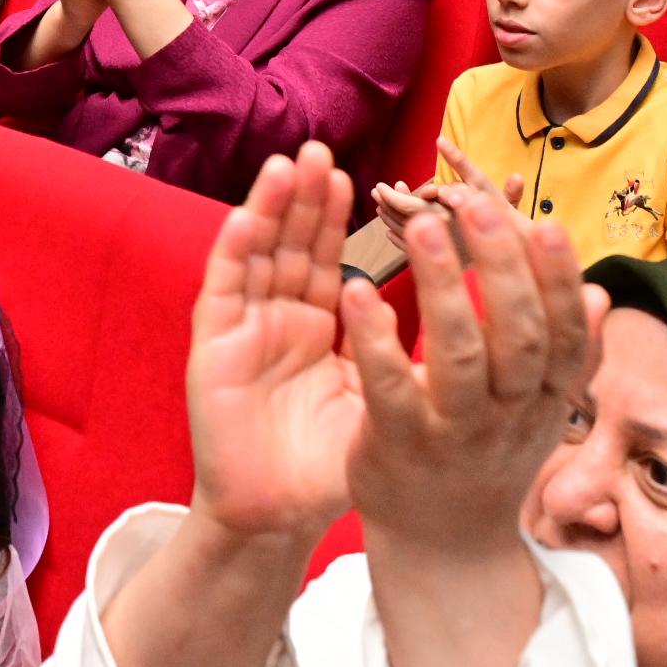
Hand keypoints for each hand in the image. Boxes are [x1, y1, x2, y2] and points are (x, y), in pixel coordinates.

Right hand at [181, 145, 366, 541]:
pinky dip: (234, 253)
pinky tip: (247, 218)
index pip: (328, 258)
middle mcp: (276, 316)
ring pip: (258, 255)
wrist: (274, 518)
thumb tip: (452, 311)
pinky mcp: (213, 348)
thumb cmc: (325, 465)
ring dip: (271, 208)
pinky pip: (225, 292)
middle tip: (323, 147)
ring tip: (290, 164)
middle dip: (306, 196)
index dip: (338, 217)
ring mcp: (243, 328)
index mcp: (315, 326)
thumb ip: (392, 354)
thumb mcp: (374, 400)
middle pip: (292, 244)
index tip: (359, 175)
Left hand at [344, 181, 605, 554]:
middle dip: (504, 270)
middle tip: (479, 208)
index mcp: (546, 398)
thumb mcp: (539, 409)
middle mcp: (509, 415)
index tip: (548, 224)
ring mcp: (455, 432)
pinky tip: (358, 290)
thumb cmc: (490, 454)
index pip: (563, 333)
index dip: (559, 282)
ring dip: (443, 290)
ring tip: (425, 229)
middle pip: (520, 339)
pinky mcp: (399, 444)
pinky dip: (376, 340)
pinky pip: (390, 388)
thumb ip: (569, 355)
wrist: (445, 545)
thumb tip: (601, 294)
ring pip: (460, 358)